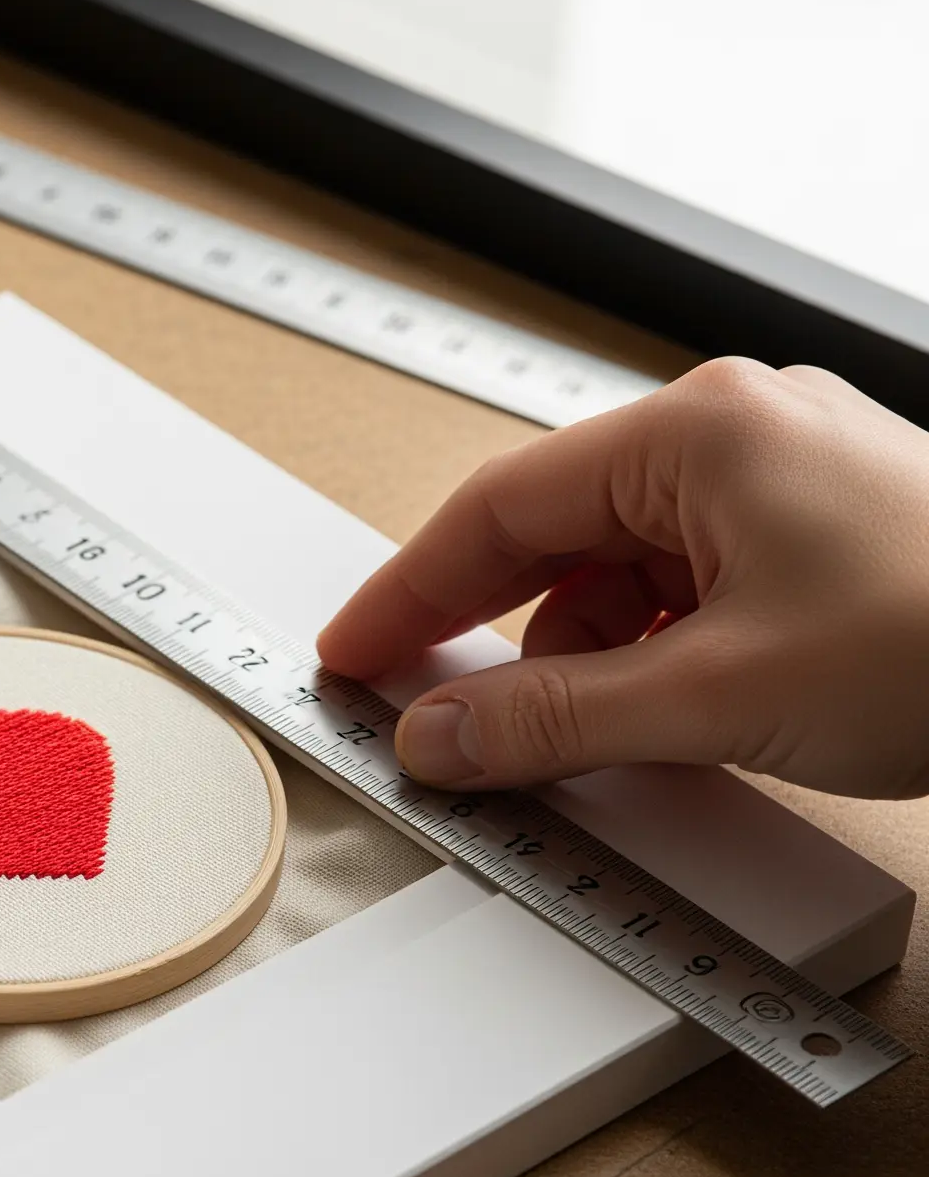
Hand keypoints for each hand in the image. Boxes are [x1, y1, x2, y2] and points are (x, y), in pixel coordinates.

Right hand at [317, 359, 928, 799]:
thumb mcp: (715, 695)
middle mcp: (735, 431)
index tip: (354, 657)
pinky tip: (671, 723)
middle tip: (454, 726)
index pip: (499, 508)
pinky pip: (693, 590)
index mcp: (696, 429)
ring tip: (603, 747)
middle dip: (508, 642)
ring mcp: (783, 478)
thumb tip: (446, 732)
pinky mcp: (820, 533)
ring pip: (628, 574)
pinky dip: (661, 659)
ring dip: (595, 664)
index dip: (409, 594)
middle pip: (560, 539)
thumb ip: (554, 720)